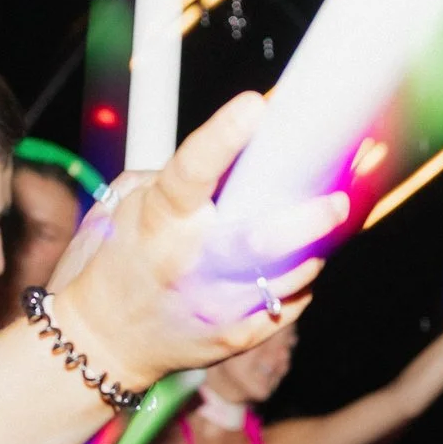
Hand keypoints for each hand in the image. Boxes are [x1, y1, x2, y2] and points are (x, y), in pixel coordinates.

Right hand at [52, 93, 344, 387]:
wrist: (105, 338)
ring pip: (287, 276)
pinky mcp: (235, 336)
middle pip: (261, 240)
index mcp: (158, 220)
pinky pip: (288, 303)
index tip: (257, 105)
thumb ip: (181, 179)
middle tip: (337, 201)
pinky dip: (300, 280)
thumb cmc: (122, 258)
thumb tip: (244, 150)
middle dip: (308, 219)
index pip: (192, 171)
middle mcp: (189, 264)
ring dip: (313, 250)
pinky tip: (301, 263)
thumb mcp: (131, 206)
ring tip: (323, 228)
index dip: (223, 136)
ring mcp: (216, 307)